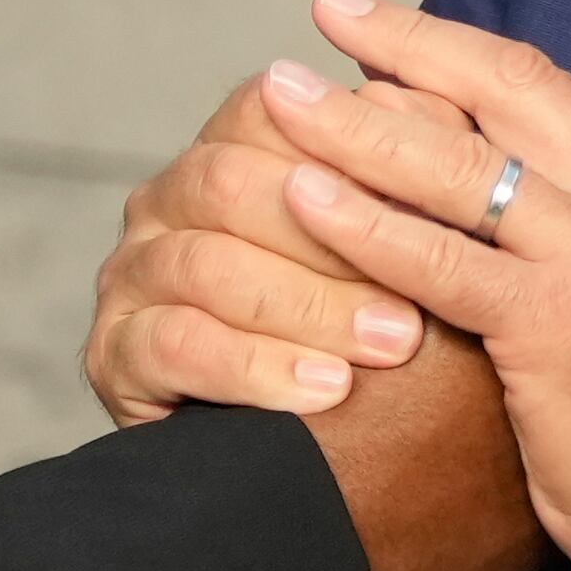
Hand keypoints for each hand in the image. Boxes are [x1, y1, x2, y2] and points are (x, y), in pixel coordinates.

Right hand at [83, 72, 463, 425]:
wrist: (326, 459)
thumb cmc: (375, 335)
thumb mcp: (408, 251)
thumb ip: (416, 175)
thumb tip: (458, 114)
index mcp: (229, 149)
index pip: (270, 111)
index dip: (353, 150)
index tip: (438, 197)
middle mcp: (168, 199)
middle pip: (232, 183)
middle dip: (334, 240)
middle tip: (422, 297)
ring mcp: (133, 272)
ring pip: (206, 263)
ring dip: (309, 307)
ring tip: (392, 347)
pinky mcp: (112, 351)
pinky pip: (175, 343)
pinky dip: (256, 367)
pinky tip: (323, 392)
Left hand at [254, 0, 570, 570]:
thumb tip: (521, 193)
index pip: (557, 90)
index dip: (466, 55)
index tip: (400, 36)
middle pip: (510, 88)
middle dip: (412, 40)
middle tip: (333, 7)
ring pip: (459, 162)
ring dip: (358, 119)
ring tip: (281, 94)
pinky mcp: (555, 325)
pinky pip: (437, 256)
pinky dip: (362, 220)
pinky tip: (302, 195)